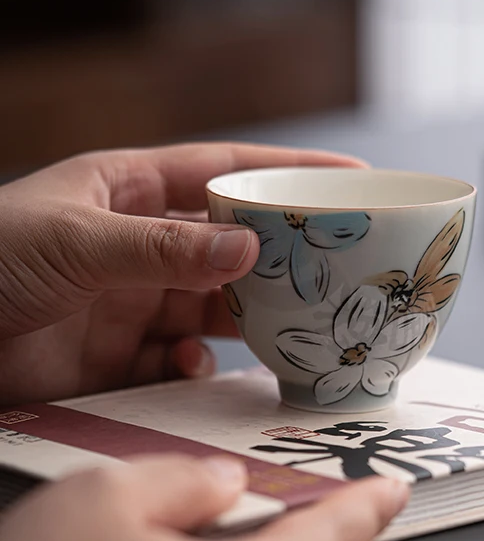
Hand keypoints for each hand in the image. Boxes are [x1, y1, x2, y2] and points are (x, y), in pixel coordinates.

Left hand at [0, 142, 363, 403]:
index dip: (285, 172)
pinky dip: (195, 368)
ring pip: (212, 309)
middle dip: (280, 257)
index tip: (350, 178)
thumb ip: (164, 248)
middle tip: (337, 270)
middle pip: (230, 245)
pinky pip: (177, 363)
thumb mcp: (75, 243)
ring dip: (248, 319)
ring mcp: (130, 305)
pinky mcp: (117, 361)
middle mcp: (138, 247)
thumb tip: (251, 245)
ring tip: (288, 328)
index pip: (221, 171)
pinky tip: (197, 369)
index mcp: (127, 193)